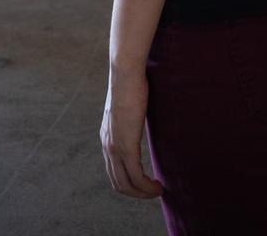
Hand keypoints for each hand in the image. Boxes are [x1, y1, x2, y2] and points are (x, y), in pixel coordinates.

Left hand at [101, 69, 162, 200]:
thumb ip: (131, 120)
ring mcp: (115, 147)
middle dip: (136, 193)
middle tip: (153, 191)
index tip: (145, 183)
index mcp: (107, 137)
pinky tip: (159, 185)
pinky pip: (136, 176)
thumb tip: (140, 120)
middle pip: (118, 183)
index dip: (129, 183)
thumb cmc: (131, 85)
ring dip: (143, 193)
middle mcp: (108, 145)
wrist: (125, 74)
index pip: (114, 172)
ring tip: (158, 190)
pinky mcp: (126, 145)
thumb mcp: (128, 108)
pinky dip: (147, 187)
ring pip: (126, 184)